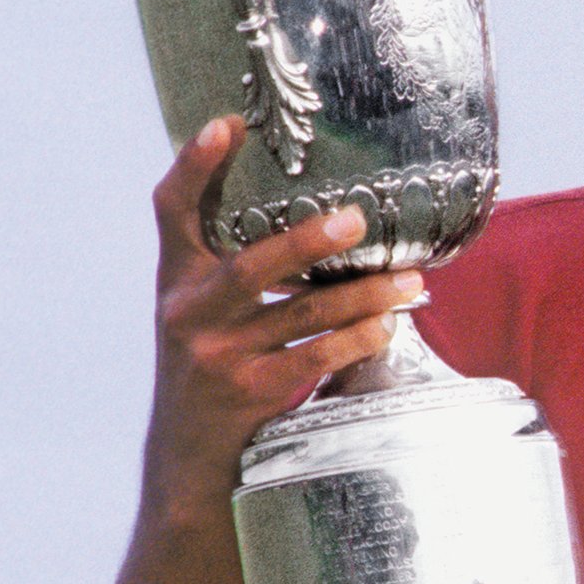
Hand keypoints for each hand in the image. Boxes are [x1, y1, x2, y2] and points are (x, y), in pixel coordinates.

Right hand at [143, 117, 428, 514]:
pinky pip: (313, 358)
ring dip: (363, 296)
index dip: (195, 165)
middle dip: (307, 240)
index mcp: (176, 281)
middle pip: (249, 265)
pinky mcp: (247, 393)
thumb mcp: (203, 313)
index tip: (228, 123)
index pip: (172, 210)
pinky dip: (357, 340)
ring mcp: (216, 357)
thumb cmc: (210, 370)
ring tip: (410, 278)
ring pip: (299, 315)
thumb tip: (315, 211)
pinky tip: (390, 327)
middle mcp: (187, 314)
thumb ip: (233, 267)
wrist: (187, 459)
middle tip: (359, 218)